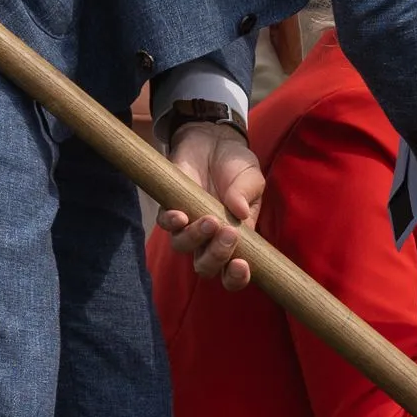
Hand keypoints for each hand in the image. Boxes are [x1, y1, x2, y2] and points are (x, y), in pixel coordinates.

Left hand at [155, 120, 266, 288]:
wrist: (214, 140)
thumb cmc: (237, 165)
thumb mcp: (251, 178)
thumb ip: (246, 194)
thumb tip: (238, 211)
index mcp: (236, 239)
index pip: (234, 271)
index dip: (236, 277)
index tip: (242, 264)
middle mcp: (210, 239)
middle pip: (206, 266)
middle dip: (216, 257)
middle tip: (228, 234)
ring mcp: (188, 225)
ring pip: (183, 247)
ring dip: (195, 239)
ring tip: (210, 220)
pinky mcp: (170, 207)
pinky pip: (165, 224)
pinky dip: (172, 223)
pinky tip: (182, 215)